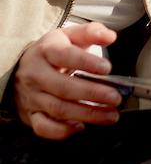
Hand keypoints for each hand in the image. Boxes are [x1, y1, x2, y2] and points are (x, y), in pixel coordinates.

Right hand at [14, 23, 121, 139]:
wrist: (23, 69)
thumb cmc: (52, 51)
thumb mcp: (70, 35)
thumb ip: (91, 32)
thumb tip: (109, 36)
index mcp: (47, 51)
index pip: (66, 56)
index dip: (87, 63)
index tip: (107, 68)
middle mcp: (36, 75)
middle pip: (64, 87)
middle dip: (93, 94)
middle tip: (115, 98)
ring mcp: (32, 97)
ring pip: (58, 109)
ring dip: (87, 114)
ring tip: (110, 115)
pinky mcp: (30, 115)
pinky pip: (44, 127)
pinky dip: (63, 131)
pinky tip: (82, 126)